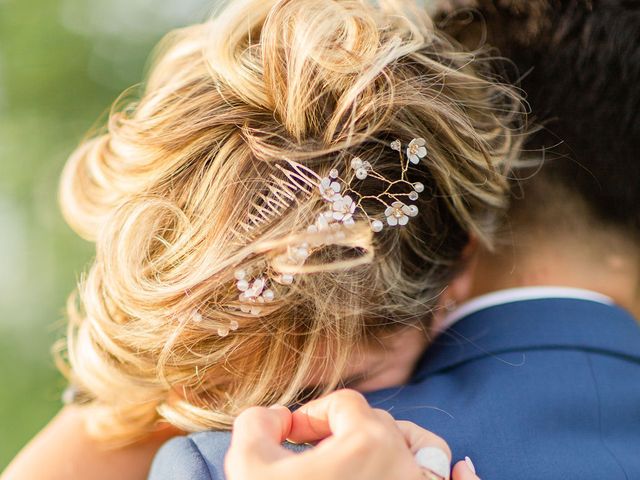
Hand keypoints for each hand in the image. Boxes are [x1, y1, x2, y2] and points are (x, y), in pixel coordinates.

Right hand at [225, 389, 479, 479]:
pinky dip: (462, 477)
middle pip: (379, 422)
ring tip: (365, 459)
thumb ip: (256, 423)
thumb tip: (275, 416)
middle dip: (342, 431)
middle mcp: (406, 464)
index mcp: (368, 442)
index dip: (311, 414)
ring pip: (424, 448)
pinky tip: (462, 471)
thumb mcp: (249, 468)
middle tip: (312, 458)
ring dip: (399, 443)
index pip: (343, 404)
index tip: (290, 437)